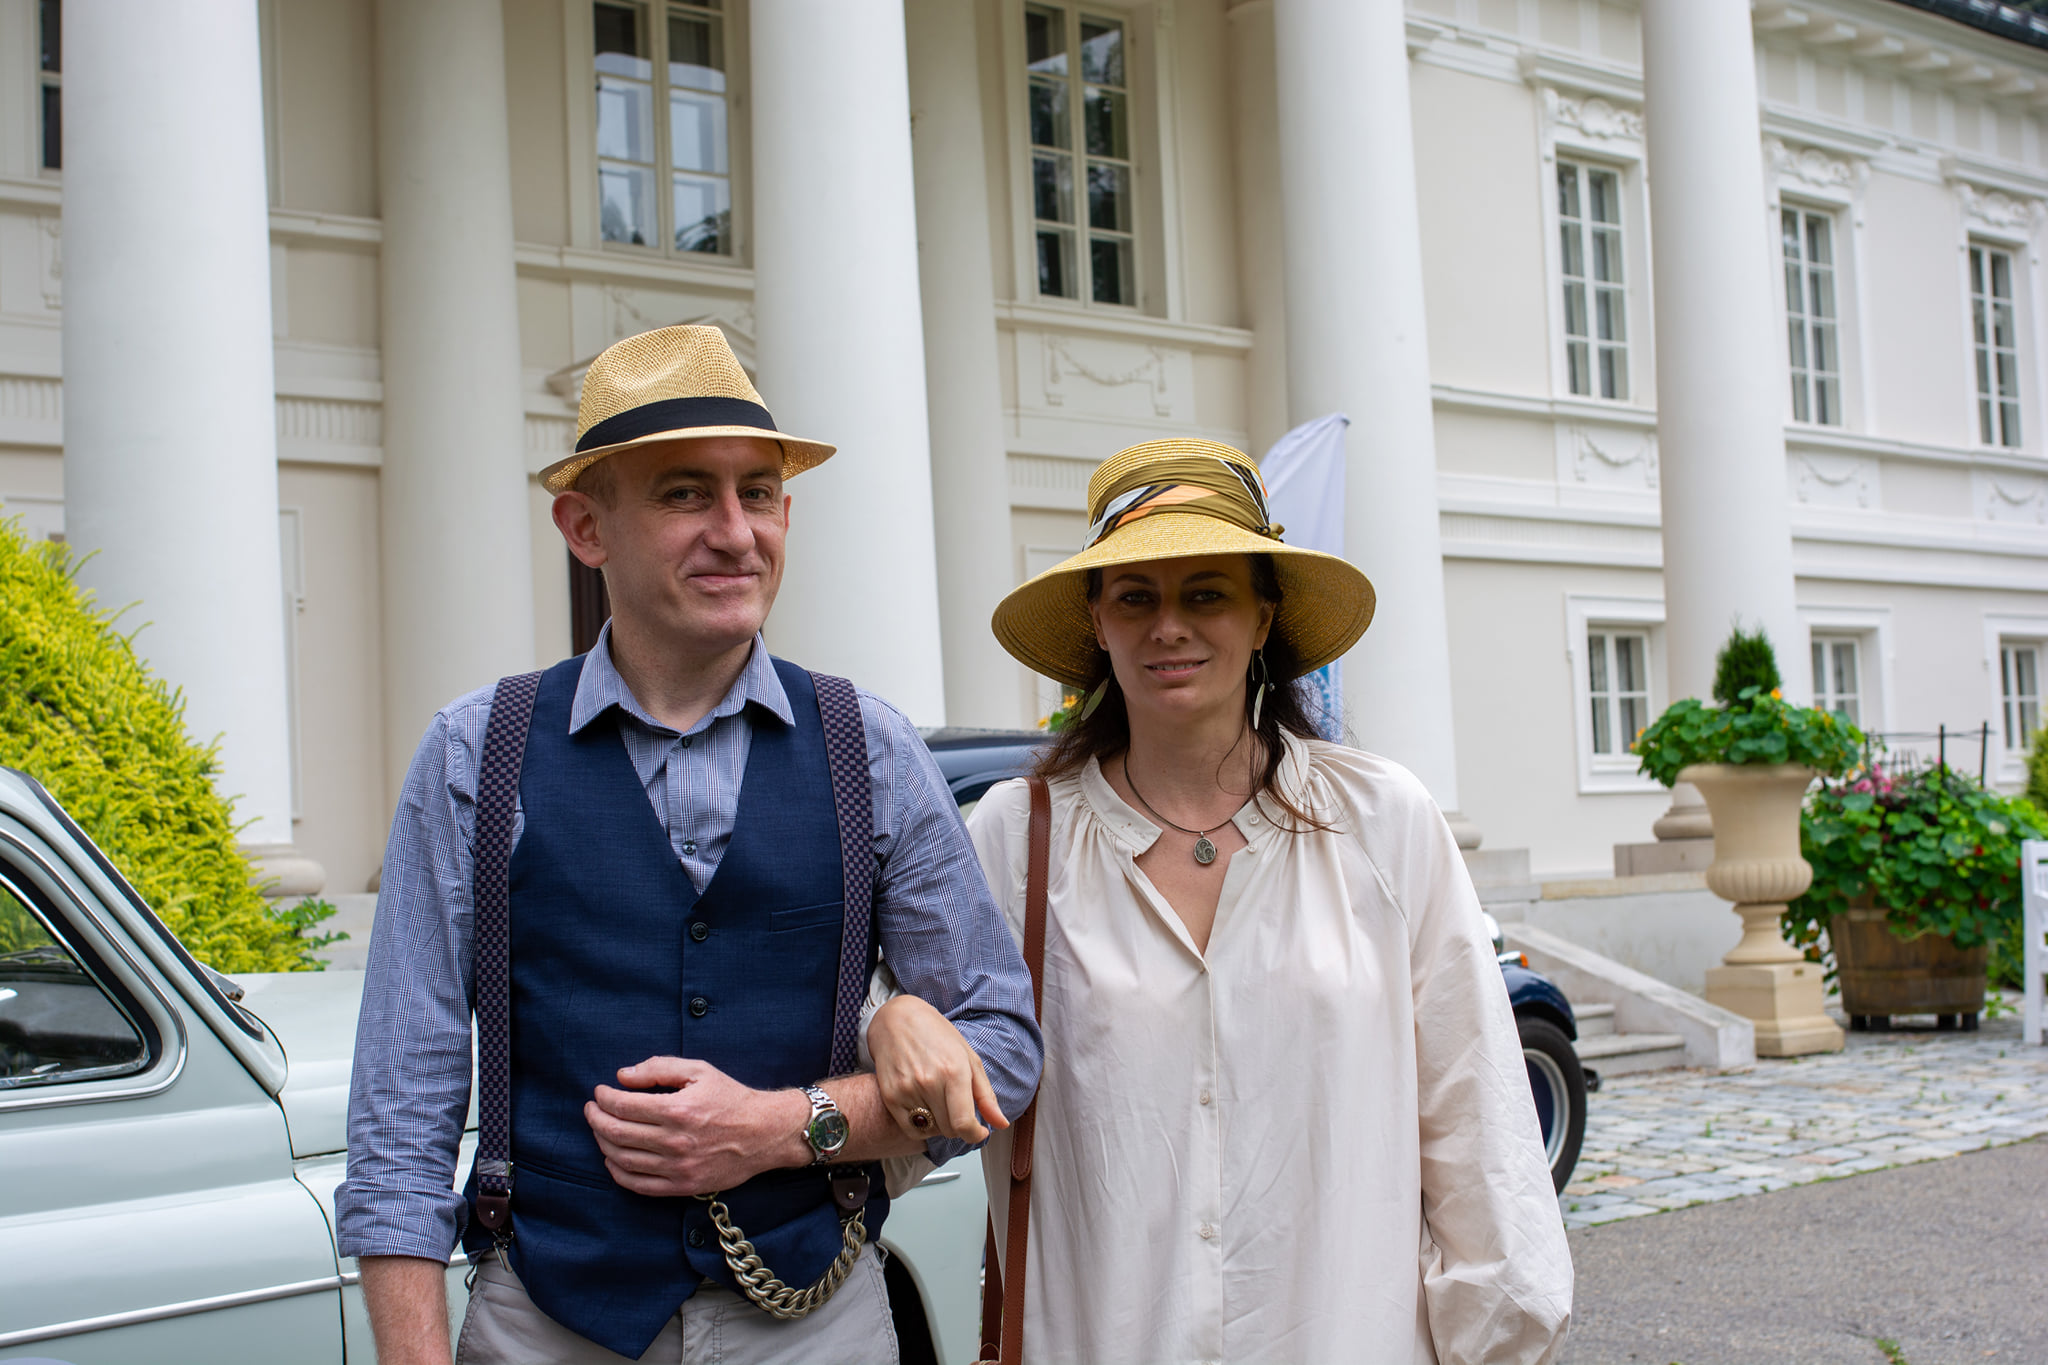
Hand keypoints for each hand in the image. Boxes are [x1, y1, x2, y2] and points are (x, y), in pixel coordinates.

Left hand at [584, 1057, 808, 1196]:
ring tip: (602, 1130)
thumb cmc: (731, 1098)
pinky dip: (618, 1172)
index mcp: (678, 1110)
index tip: (599, 1092)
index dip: (604, 1098)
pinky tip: (613, 1159)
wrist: (765, 1133)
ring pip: (622, 1159)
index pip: (623, 1106)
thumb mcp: (700, 1071)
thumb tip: (623, 1075)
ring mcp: (678, 1168)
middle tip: (592, 1109)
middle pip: (617, 1133)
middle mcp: (675, 1142)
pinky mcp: (682, 1186)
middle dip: (596, 1119)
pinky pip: (638, 1185)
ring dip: (603, 1143)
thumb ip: (659, 1068)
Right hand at [867, 995, 1007, 1143]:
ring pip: (931, 1131)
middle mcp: (928, 1082)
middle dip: (959, 1125)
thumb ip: (986, 1095)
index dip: (975, 1135)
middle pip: (949, 1130)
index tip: (979, 1132)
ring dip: (940, 1124)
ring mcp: (906, 1090)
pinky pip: (911, 1129)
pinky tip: (925, 1107)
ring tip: (939, 1101)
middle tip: (957, 1106)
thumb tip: (1001, 1123)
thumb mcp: (969, 1059)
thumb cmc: (935, 1035)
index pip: (964, 1124)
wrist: (896, 1020)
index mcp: (953, 1071)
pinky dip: (922, 1125)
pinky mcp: (891, 1096)